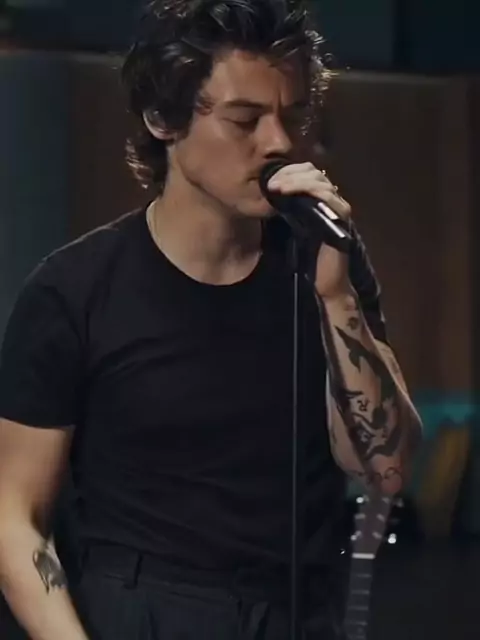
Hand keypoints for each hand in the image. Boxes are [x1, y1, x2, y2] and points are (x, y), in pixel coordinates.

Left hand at [267, 162, 352, 298]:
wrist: (327, 280)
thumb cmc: (312, 258)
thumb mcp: (296, 227)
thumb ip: (291, 209)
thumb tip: (273, 193)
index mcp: (323, 201)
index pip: (309, 174)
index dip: (290, 171)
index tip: (269, 180)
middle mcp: (334, 201)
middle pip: (315, 173)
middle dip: (290, 173)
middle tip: (270, 183)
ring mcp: (339, 208)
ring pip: (320, 182)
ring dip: (295, 180)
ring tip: (275, 187)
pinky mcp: (342, 218)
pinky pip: (327, 196)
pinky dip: (307, 190)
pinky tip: (288, 193)